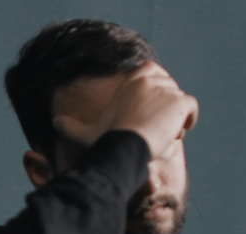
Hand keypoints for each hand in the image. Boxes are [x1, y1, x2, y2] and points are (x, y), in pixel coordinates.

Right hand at [53, 62, 198, 159]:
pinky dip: (188, 120)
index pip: (154, 76)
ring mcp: (167, 88)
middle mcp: (151, 78)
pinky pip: (191, 108)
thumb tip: (54, 123)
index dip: (154, 96)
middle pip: (169, 90)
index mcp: (133, 79)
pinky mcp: (180, 101)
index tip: (148, 114)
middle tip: (155, 129)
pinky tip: (177, 132)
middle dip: (165, 108)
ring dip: (175, 118)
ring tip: (163, 135)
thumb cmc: (107, 140)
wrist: (125, 145)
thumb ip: (71, 126)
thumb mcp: (87, 132)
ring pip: (179, 102)